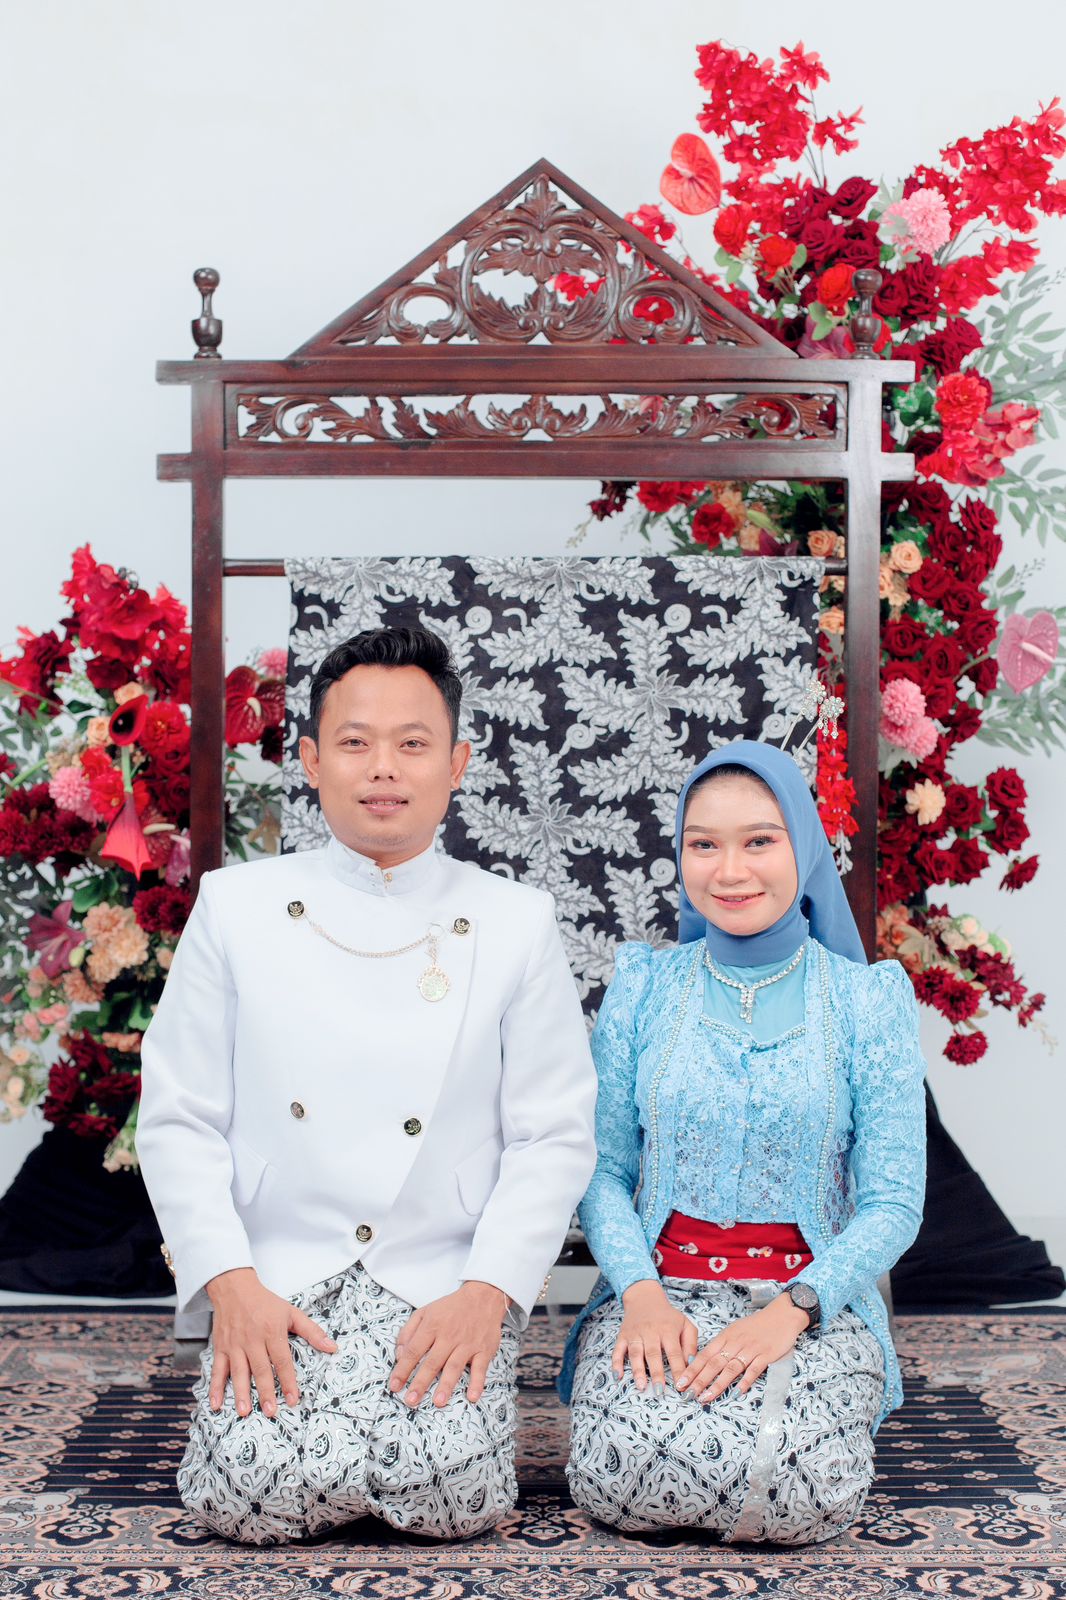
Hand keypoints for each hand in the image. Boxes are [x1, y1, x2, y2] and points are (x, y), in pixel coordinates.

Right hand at [206, 1267, 337, 1417]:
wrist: (234, 1288)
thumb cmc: (265, 1302)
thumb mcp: (291, 1312)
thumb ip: (311, 1331)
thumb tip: (332, 1348)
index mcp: (272, 1331)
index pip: (282, 1360)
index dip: (289, 1380)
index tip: (294, 1399)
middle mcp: (252, 1340)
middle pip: (260, 1369)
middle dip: (265, 1391)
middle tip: (270, 1411)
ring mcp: (234, 1345)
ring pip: (238, 1372)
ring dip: (240, 1393)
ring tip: (244, 1412)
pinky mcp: (220, 1347)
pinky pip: (217, 1370)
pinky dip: (215, 1387)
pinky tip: (216, 1404)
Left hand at [389, 1281, 508, 1407]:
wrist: (483, 1296)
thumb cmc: (451, 1308)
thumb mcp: (425, 1312)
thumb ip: (408, 1332)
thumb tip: (398, 1354)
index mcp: (432, 1326)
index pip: (413, 1350)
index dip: (403, 1369)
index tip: (394, 1385)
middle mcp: (449, 1336)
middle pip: (432, 1362)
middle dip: (420, 1382)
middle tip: (411, 1400)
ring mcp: (467, 1344)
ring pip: (454, 1366)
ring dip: (446, 1385)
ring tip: (438, 1402)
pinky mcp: (484, 1350)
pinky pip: (480, 1368)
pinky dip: (477, 1383)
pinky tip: (472, 1396)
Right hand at [613, 1279, 698, 1393]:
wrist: (645, 1297)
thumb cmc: (668, 1316)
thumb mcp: (685, 1324)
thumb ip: (691, 1344)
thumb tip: (691, 1364)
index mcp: (668, 1329)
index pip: (674, 1352)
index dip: (678, 1370)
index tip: (681, 1387)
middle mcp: (651, 1331)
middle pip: (653, 1354)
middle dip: (657, 1373)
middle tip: (659, 1392)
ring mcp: (635, 1334)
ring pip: (635, 1353)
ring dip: (637, 1370)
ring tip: (641, 1386)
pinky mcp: (623, 1335)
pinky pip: (617, 1350)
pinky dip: (616, 1363)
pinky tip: (617, 1376)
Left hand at [676, 1293, 808, 1403]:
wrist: (782, 1315)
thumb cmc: (757, 1325)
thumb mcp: (735, 1330)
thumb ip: (723, 1344)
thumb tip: (706, 1360)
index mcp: (726, 1336)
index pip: (705, 1354)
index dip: (692, 1369)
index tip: (681, 1382)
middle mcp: (735, 1343)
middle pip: (714, 1363)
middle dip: (699, 1380)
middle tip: (688, 1393)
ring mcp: (750, 1349)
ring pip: (730, 1368)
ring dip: (717, 1384)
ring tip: (706, 1397)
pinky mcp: (766, 1355)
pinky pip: (753, 1370)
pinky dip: (745, 1382)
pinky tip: (736, 1393)